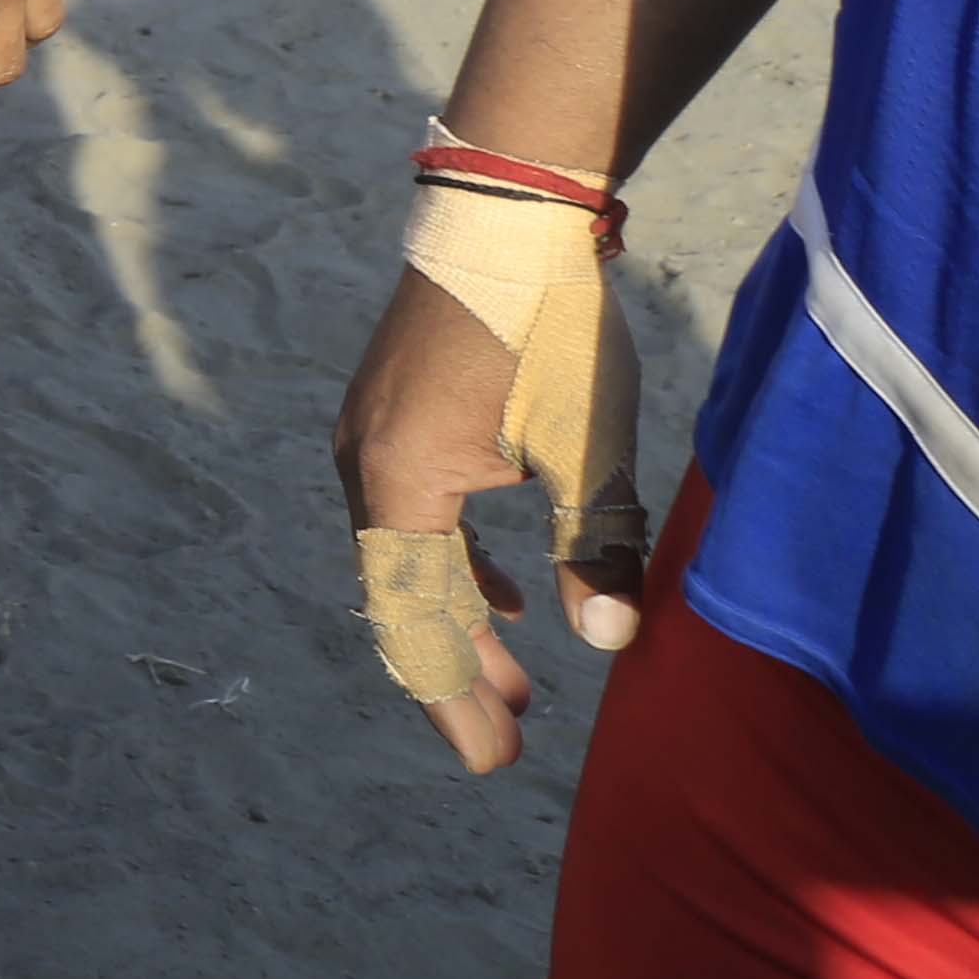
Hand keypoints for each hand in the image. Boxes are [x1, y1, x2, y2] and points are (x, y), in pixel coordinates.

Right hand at [331, 262, 643, 774]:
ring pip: (408, 557)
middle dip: (458, 673)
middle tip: (506, 745)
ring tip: (518, 684)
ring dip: (464, 621)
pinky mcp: (396, 412)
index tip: (492, 762)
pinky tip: (510, 594)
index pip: (416, 618)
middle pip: (402, 596)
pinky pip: (413, 515)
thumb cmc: (548, 329)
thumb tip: (611, 643)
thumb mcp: (588, 446)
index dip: (454, 696)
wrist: (505, 216)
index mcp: (400, 482)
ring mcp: (373, 435)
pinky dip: (458, 566)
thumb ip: (595, 547)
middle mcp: (368, 464)